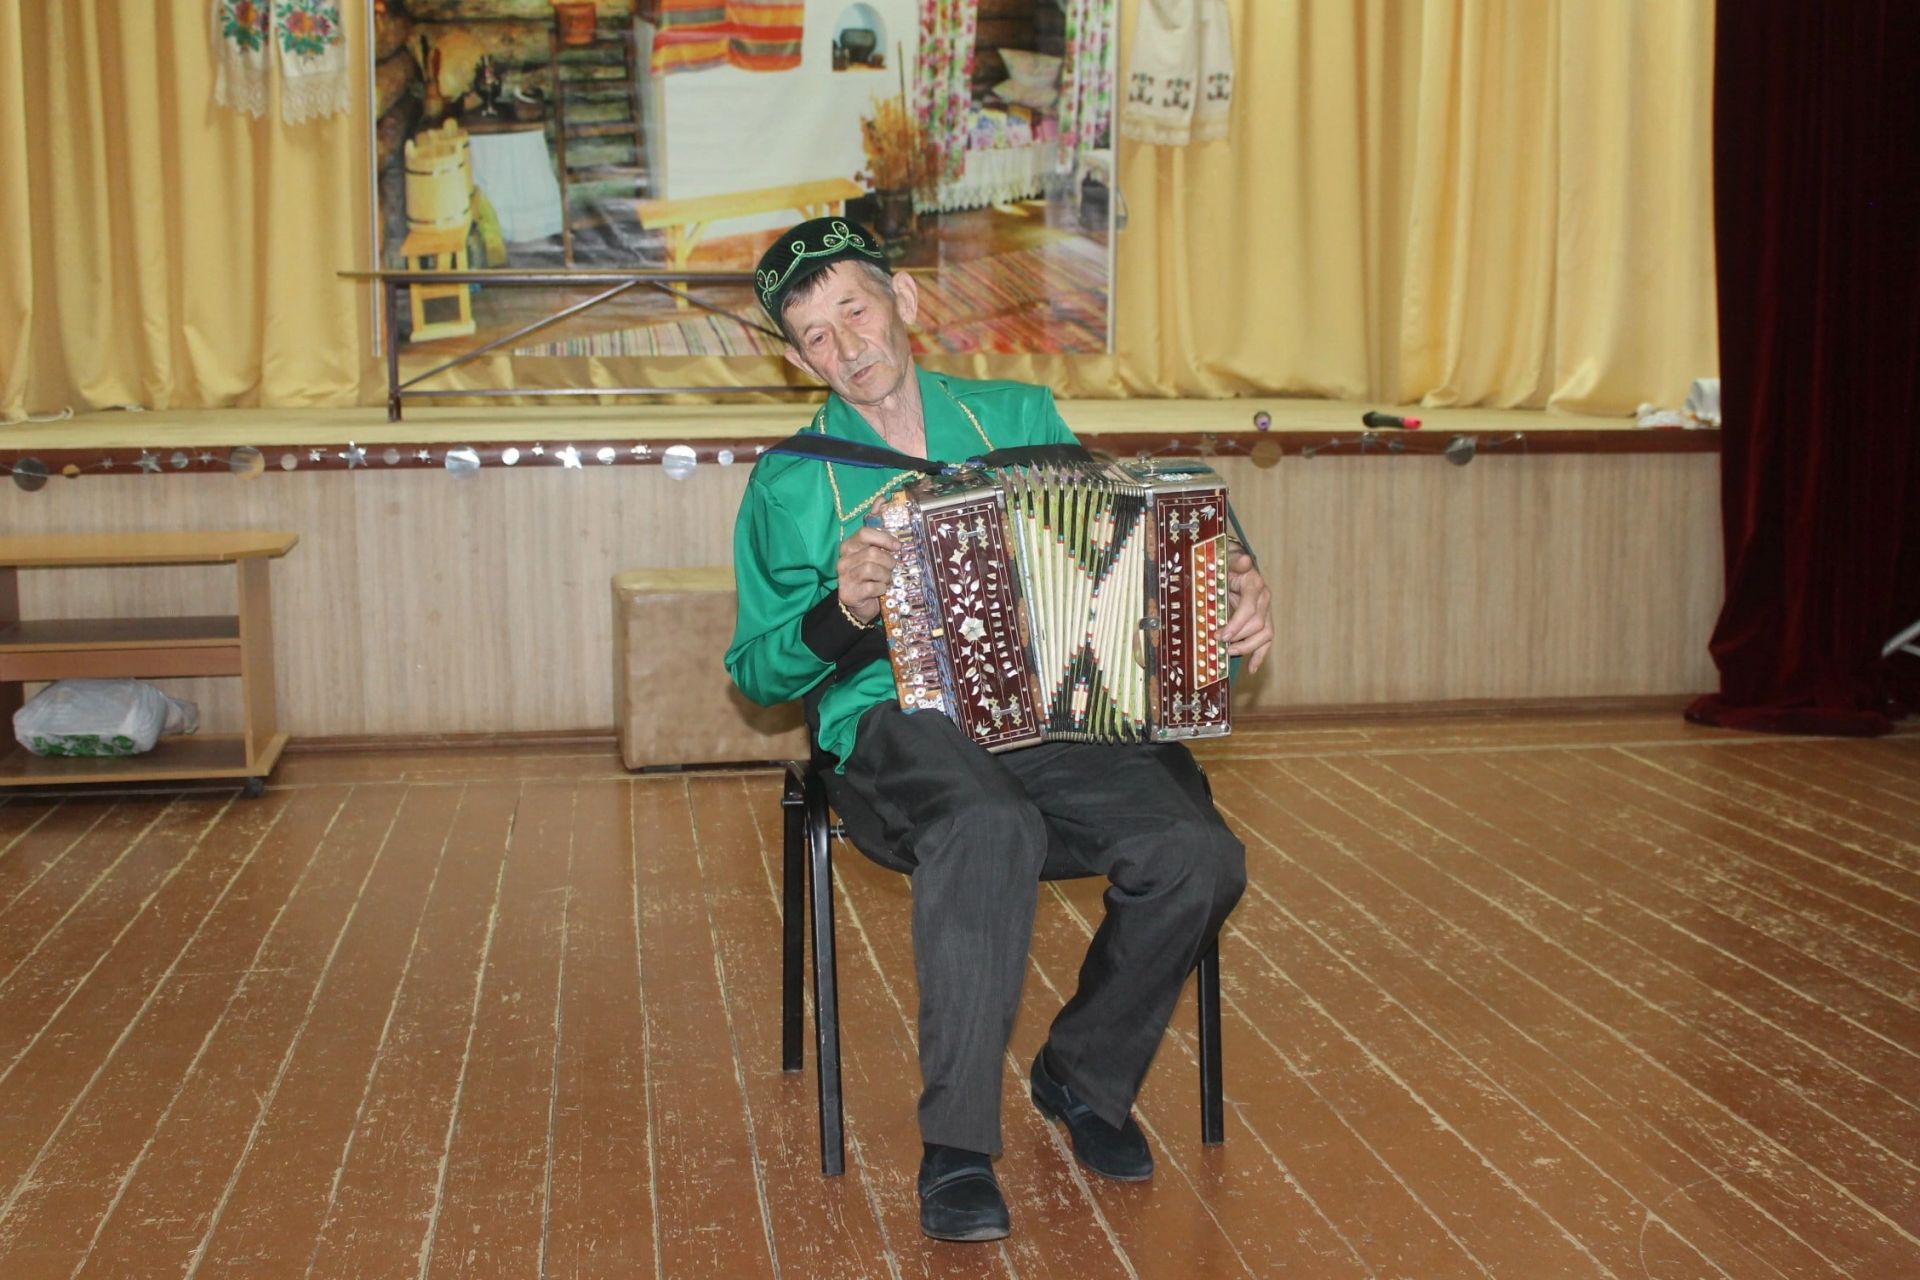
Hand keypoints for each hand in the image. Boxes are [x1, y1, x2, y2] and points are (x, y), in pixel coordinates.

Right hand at [836, 526, 898, 624]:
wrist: (861, 605)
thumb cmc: (870, 579)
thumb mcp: (874, 560)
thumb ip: (880, 549)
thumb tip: (897, 544)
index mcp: (849, 548)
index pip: (864, 534)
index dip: (883, 538)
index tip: (897, 546)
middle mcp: (844, 561)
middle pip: (872, 553)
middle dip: (888, 561)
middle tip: (891, 569)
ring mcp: (845, 578)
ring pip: (871, 569)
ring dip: (885, 576)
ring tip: (886, 580)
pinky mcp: (849, 593)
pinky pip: (872, 587)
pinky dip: (881, 589)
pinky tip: (881, 590)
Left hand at [1221, 549, 1273, 674]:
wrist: (1233, 565)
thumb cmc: (1226, 564)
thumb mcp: (1227, 559)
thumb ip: (1235, 561)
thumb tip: (1244, 559)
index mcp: (1255, 584)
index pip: (1249, 608)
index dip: (1235, 624)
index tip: (1220, 635)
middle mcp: (1264, 599)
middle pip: (1257, 624)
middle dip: (1237, 637)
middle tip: (1218, 643)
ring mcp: (1266, 611)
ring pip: (1265, 634)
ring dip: (1248, 647)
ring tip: (1229, 653)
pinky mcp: (1265, 621)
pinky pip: (1267, 641)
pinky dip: (1260, 656)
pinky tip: (1251, 668)